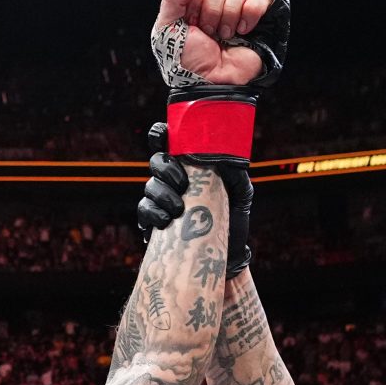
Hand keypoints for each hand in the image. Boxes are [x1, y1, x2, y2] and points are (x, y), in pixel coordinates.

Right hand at [139, 123, 254, 275]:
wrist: (228, 250)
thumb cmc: (233, 216)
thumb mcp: (241, 190)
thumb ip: (235, 171)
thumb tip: (224, 157)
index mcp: (189, 166)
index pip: (169, 144)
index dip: (161, 134)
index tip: (164, 134)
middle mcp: (172, 179)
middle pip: (156, 162)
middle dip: (166, 169)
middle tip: (182, 183)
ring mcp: (161, 200)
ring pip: (149, 187)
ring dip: (162, 195)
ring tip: (178, 210)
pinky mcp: (154, 221)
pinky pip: (144, 211)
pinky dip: (152, 214)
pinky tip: (166, 221)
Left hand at [151, 0, 287, 87]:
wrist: (211, 82)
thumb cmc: (186, 60)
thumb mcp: (167, 29)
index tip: (191, 21)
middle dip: (211, 9)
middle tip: (208, 31)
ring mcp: (239, 4)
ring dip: (231, 13)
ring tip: (225, 34)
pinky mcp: (260, 13)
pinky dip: (252, 11)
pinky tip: (243, 30)